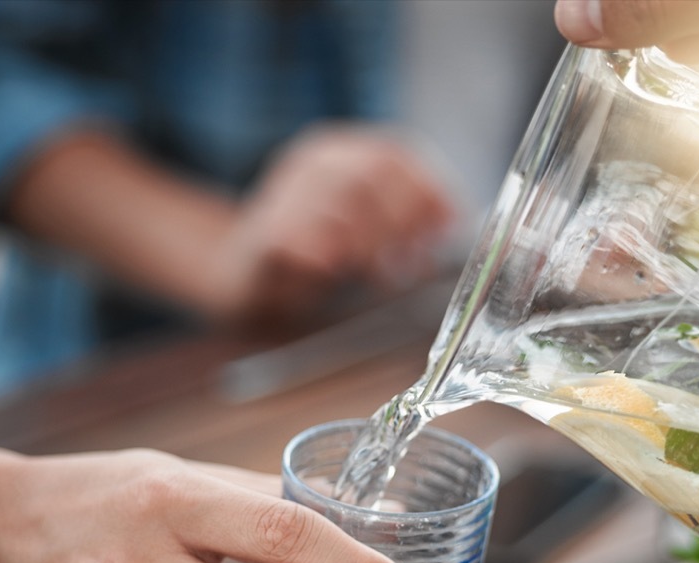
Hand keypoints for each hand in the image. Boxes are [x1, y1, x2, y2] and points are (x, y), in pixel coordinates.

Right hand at [203, 124, 455, 324]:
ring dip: (371, 245)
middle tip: (411, 262)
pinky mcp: (263, 235)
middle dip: (403, 221)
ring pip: (342, 207)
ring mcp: (282, 193)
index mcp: (340, 150)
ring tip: (380, 275)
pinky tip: (333, 272)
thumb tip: (455, 217)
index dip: (429, 189)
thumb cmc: (316, 251)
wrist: (242, 275)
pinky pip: (302, 240)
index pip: (396, 153)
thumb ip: (406, 215)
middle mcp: (311, 162)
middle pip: (374, 175)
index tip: (448, 227)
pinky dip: (326, 257)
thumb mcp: (366, 225)